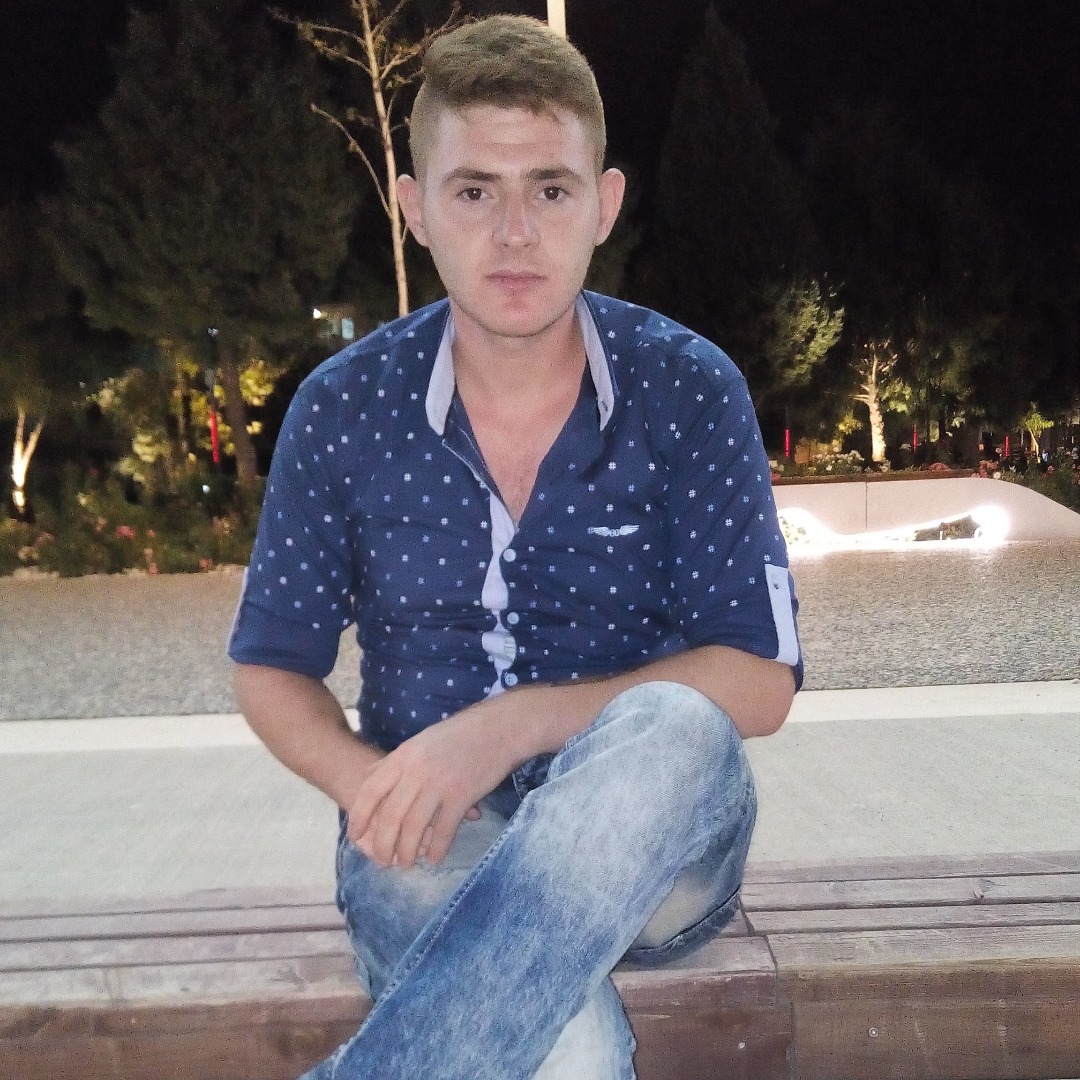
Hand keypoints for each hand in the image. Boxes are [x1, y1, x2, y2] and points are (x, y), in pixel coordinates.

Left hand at [346, 702, 516, 869]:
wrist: (498, 728)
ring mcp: (439, 784)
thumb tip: (370, 777)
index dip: (359, 817)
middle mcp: (416, 771)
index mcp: (403, 756)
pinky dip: (436, 849)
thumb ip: (395, 761)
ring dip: (406, 853)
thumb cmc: (459, 735)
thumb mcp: (420, 741)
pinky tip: (433, 858)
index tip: (354, 836)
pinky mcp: (462, 796)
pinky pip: (443, 831)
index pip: (370, 791)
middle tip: (382, 861)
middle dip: (382, 845)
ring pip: (413, 829)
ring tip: (405, 864)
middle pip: (390, 816)